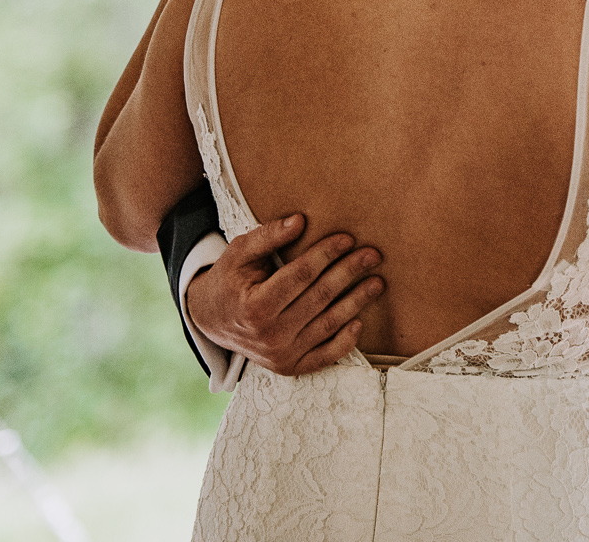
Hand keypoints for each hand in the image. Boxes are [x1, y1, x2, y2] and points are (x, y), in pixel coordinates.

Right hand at [185, 214, 385, 375]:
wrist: (211, 320)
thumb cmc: (229, 280)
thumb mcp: (239, 252)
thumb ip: (268, 236)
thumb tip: (300, 221)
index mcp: (256, 306)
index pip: (301, 275)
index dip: (326, 254)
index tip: (347, 238)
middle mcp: (270, 335)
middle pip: (319, 298)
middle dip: (348, 273)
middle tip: (372, 255)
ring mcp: (281, 355)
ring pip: (328, 325)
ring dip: (356, 302)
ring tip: (377, 282)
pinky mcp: (290, 367)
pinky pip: (325, 357)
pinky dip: (345, 341)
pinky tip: (360, 320)